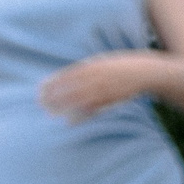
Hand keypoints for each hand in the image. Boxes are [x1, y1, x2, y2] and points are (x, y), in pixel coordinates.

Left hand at [38, 54, 152, 119]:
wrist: (144, 72)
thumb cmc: (120, 66)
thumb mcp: (101, 61)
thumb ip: (85, 68)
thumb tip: (66, 76)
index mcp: (91, 66)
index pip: (66, 75)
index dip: (52, 83)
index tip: (40, 89)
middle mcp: (95, 78)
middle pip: (69, 88)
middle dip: (54, 96)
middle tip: (40, 103)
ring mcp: (103, 90)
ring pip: (78, 100)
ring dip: (64, 107)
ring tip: (50, 114)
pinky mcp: (110, 100)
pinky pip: (93, 109)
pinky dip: (81, 116)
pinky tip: (69, 122)